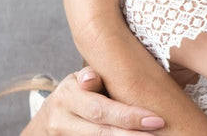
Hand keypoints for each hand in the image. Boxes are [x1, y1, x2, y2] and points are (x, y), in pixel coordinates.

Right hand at [25, 66, 164, 134]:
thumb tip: (91, 77)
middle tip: (158, 132)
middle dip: (132, 135)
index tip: (156, 119)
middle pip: (101, 132)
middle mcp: (61, 120)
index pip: (101, 109)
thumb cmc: (76, 93)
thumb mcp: (79, 79)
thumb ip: (91, 77)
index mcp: (67, 96)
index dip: (129, 116)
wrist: (47, 118)